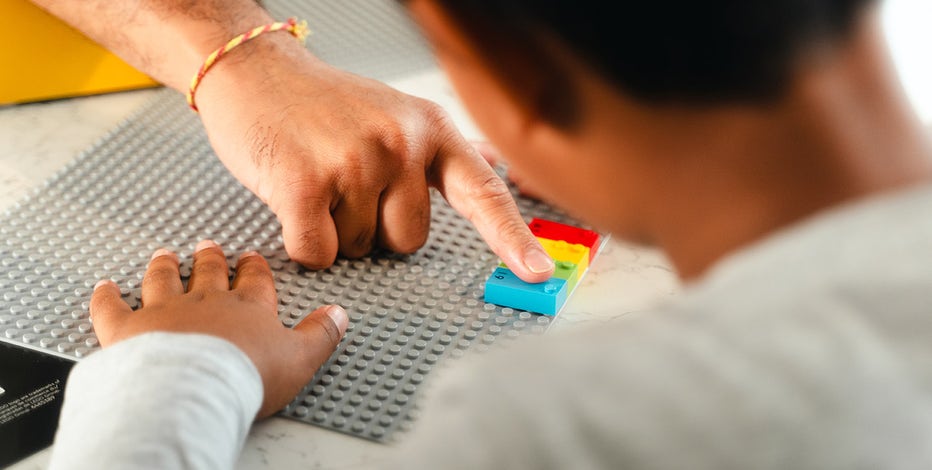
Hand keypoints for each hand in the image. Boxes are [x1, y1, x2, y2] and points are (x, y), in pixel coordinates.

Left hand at [89, 240, 348, 417]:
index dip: (253, 267)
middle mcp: (204, 300)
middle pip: (208, 272)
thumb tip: (340, 315)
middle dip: (210, 258)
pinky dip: (106, 296)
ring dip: (165, 266)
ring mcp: (163, 311)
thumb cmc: (245, 376)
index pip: (254, 279)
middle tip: (208, 245)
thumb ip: (320, 334)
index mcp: (247, 307)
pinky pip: (112, 307)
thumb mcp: (299, 358)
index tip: (251, 258)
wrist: (193, 388)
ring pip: (164, 279)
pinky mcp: (126, 329)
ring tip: (166, 255)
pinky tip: (105, 286)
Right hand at [193, 34, 553, 281]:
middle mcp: (401, 143)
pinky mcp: (305, 183)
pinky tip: (293, 199)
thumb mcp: (396, 114)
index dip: (512, 239)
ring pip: (360, 250)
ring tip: (320, 180)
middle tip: (347, 184)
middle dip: (375, 228)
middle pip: (408, 241)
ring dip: (336, 230)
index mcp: (431, 129)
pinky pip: (318, 254)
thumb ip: (438, 154)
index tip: (537, 274)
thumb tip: (492, 175)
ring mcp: (354, 162)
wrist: (255, 71)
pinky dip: (304, 243)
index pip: (483, 194)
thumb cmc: (325, 104)